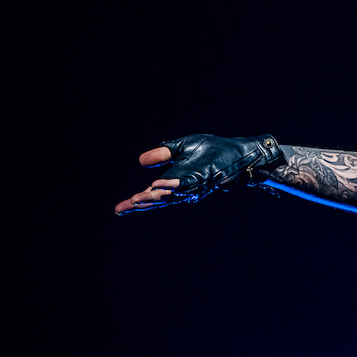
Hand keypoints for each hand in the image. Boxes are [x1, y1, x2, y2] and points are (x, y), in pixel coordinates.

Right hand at [115, 134, 284, 213]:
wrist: (238, 150)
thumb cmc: (213, 150)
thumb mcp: (183, 147)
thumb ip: (163, 153)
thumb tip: (140, 162)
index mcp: (175, 181)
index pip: (152, 194)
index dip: (136, 202)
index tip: (118, 210)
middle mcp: (183, 187)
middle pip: (158, 199)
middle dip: (141, 204)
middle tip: (122, 209)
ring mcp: (194, 184)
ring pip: (171, 194)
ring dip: (154, 197)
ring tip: (136, 199)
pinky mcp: (206, 179)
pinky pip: (187, 184)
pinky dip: (173, 185)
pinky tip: (160, 184)